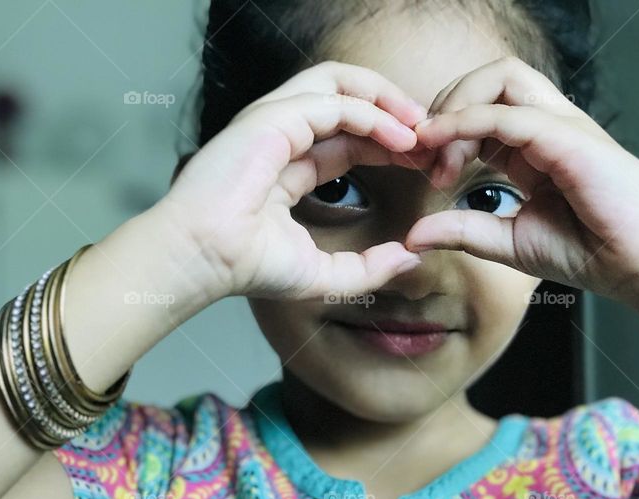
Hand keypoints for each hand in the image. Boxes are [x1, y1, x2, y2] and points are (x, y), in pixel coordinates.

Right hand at [160, 61, 436, 299]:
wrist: (206, 258)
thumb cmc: (249, 267)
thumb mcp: (324, 274)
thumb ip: (368, 268)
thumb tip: (411, 258)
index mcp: (290, 166)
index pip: (349, 139)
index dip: (389, 145)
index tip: (426, 162)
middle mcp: (283, 136)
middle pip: (348, 101)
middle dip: (394, 112)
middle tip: (432, 136)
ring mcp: (276, 121)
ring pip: (340, 83)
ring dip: (386, 99)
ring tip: (421, 125)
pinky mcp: (273, 117)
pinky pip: (335, 102)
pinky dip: (373, 114)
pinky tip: (401, 138)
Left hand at [406, 56, 638, 303]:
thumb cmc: (589, 251)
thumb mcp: (507, 242)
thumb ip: (462, 231)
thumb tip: (412, 236)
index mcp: (532, 148)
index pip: (480, 110)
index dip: (442, 131)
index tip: (421, 170)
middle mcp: (546, 127)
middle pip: (488, 80)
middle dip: (443, 107)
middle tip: (421, 155)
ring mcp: (561, 126)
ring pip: (500, 76)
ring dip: (456, 104)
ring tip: (434, 149)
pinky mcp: (570, 137)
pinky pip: (510, 112)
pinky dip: (468, 121)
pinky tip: (442, 144)